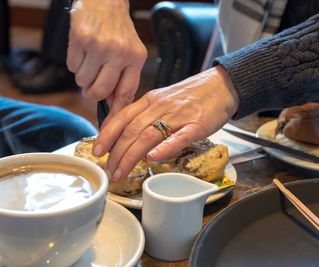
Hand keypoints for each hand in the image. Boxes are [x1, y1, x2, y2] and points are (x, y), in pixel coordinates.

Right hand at [68, 0, 146, 114]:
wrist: (105, 1)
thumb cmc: (118, 31)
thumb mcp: (130, 53)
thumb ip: (123, 79)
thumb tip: (112, 109)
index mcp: (136, 58)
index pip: (125, 94)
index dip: (115, 114)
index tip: (108, 130)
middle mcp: (119, 52)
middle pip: (99, 91)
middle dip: (91, 93)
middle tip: (90, 86)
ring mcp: (99, 45)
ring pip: (83, 81)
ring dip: (83, 76)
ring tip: (90, 60)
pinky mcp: (80, 39)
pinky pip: (71, 66)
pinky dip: (74, 62)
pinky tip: (83, 49)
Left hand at [94, 66, 238, 180]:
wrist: (222, 84)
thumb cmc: (191, 95)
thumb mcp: (162, 99)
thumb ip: (144, 114)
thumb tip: (122, 132)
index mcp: (150, 100)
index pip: (122, 117)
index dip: (107, 135)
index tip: (97, 151)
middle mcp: (160, 106)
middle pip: (132, 130)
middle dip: (116, 153)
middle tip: (108, 170)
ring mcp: (179, 115)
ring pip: (149, 135)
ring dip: (131, 156)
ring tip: (121, 172)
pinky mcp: (197, 124)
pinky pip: (179, 137)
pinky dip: (164, 148)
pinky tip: (153, 159)